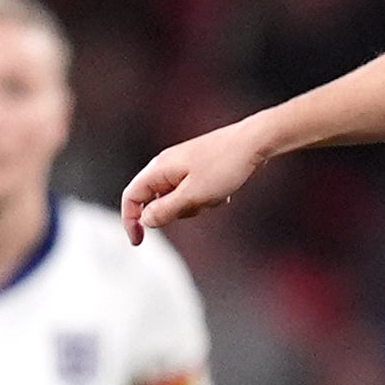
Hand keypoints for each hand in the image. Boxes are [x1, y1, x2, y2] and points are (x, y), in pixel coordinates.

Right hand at [122, 122, 266, 238]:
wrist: (254, 142)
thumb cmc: (224, 166)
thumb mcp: (193, 195)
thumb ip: (165, 210)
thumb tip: (145, 220)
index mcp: (158, 169)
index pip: (130, 198)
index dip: (130, 221)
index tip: (138, 242)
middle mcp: (166, 166)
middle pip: (157, 201)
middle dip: (178, 211)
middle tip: (201, 203)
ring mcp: (183, 166)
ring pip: (179, 199)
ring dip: (197, 204)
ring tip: (216, 193)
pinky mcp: (199, 168)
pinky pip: (196, 193)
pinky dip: (208, 198)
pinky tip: (225, 190)